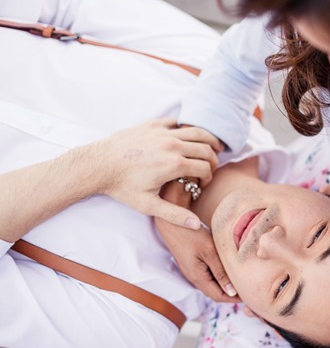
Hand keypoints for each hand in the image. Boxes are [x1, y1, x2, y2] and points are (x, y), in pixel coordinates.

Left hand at [85, 118, 222, 227]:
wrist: (98, 165)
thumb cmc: (122, 187)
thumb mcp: (148, 205)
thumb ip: (174, 215)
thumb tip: (196, 225)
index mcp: (173, 165)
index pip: (205, 167)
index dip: (208, 177)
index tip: (202, 184)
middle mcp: (171, 145)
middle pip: (206, 148)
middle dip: (212, 160)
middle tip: (210, 168)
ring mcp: (162, 133)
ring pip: (197, 132)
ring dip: (208, 140)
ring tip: (213, 148)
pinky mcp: (153, 125)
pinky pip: (178, 123)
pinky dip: (188, 129)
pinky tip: (188, 138)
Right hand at [155, 180, 238, 301]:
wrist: (171, 222)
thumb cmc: (191, 234)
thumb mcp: (209, 252)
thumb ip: (220, 272)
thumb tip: (231, 291)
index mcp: (197, 278)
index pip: (218, 296)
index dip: (234, 299)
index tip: (249, 295)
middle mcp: (193, 278)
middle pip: (215, 293)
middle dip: (231, 294)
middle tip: (248, 288)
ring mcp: (191, 271)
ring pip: (211, 284)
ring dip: (225, 285)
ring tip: (240, 279)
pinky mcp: (191, 264)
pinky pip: (207, 275)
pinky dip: (219, 276)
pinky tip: (227, 269)